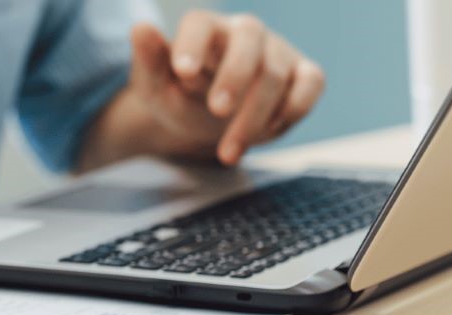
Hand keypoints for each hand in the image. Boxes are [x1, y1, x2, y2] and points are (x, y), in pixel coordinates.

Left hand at [126, 12, 324, 165]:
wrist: (207, 119)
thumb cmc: (180, 95)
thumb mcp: (155, 85)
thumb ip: (149, 60)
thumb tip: (140, 28)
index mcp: (204, 30)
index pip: (200, 24)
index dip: (193, 44)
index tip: (183, 72)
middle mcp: (244, 33)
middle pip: (249, 38)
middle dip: (235, 75)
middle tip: (217, 111)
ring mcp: (277, 52)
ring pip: (275, 72)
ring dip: (254, 115)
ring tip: (228, 152)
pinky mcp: (304, 74)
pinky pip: (311, 83)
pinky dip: (293, 108)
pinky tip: (269, 132)